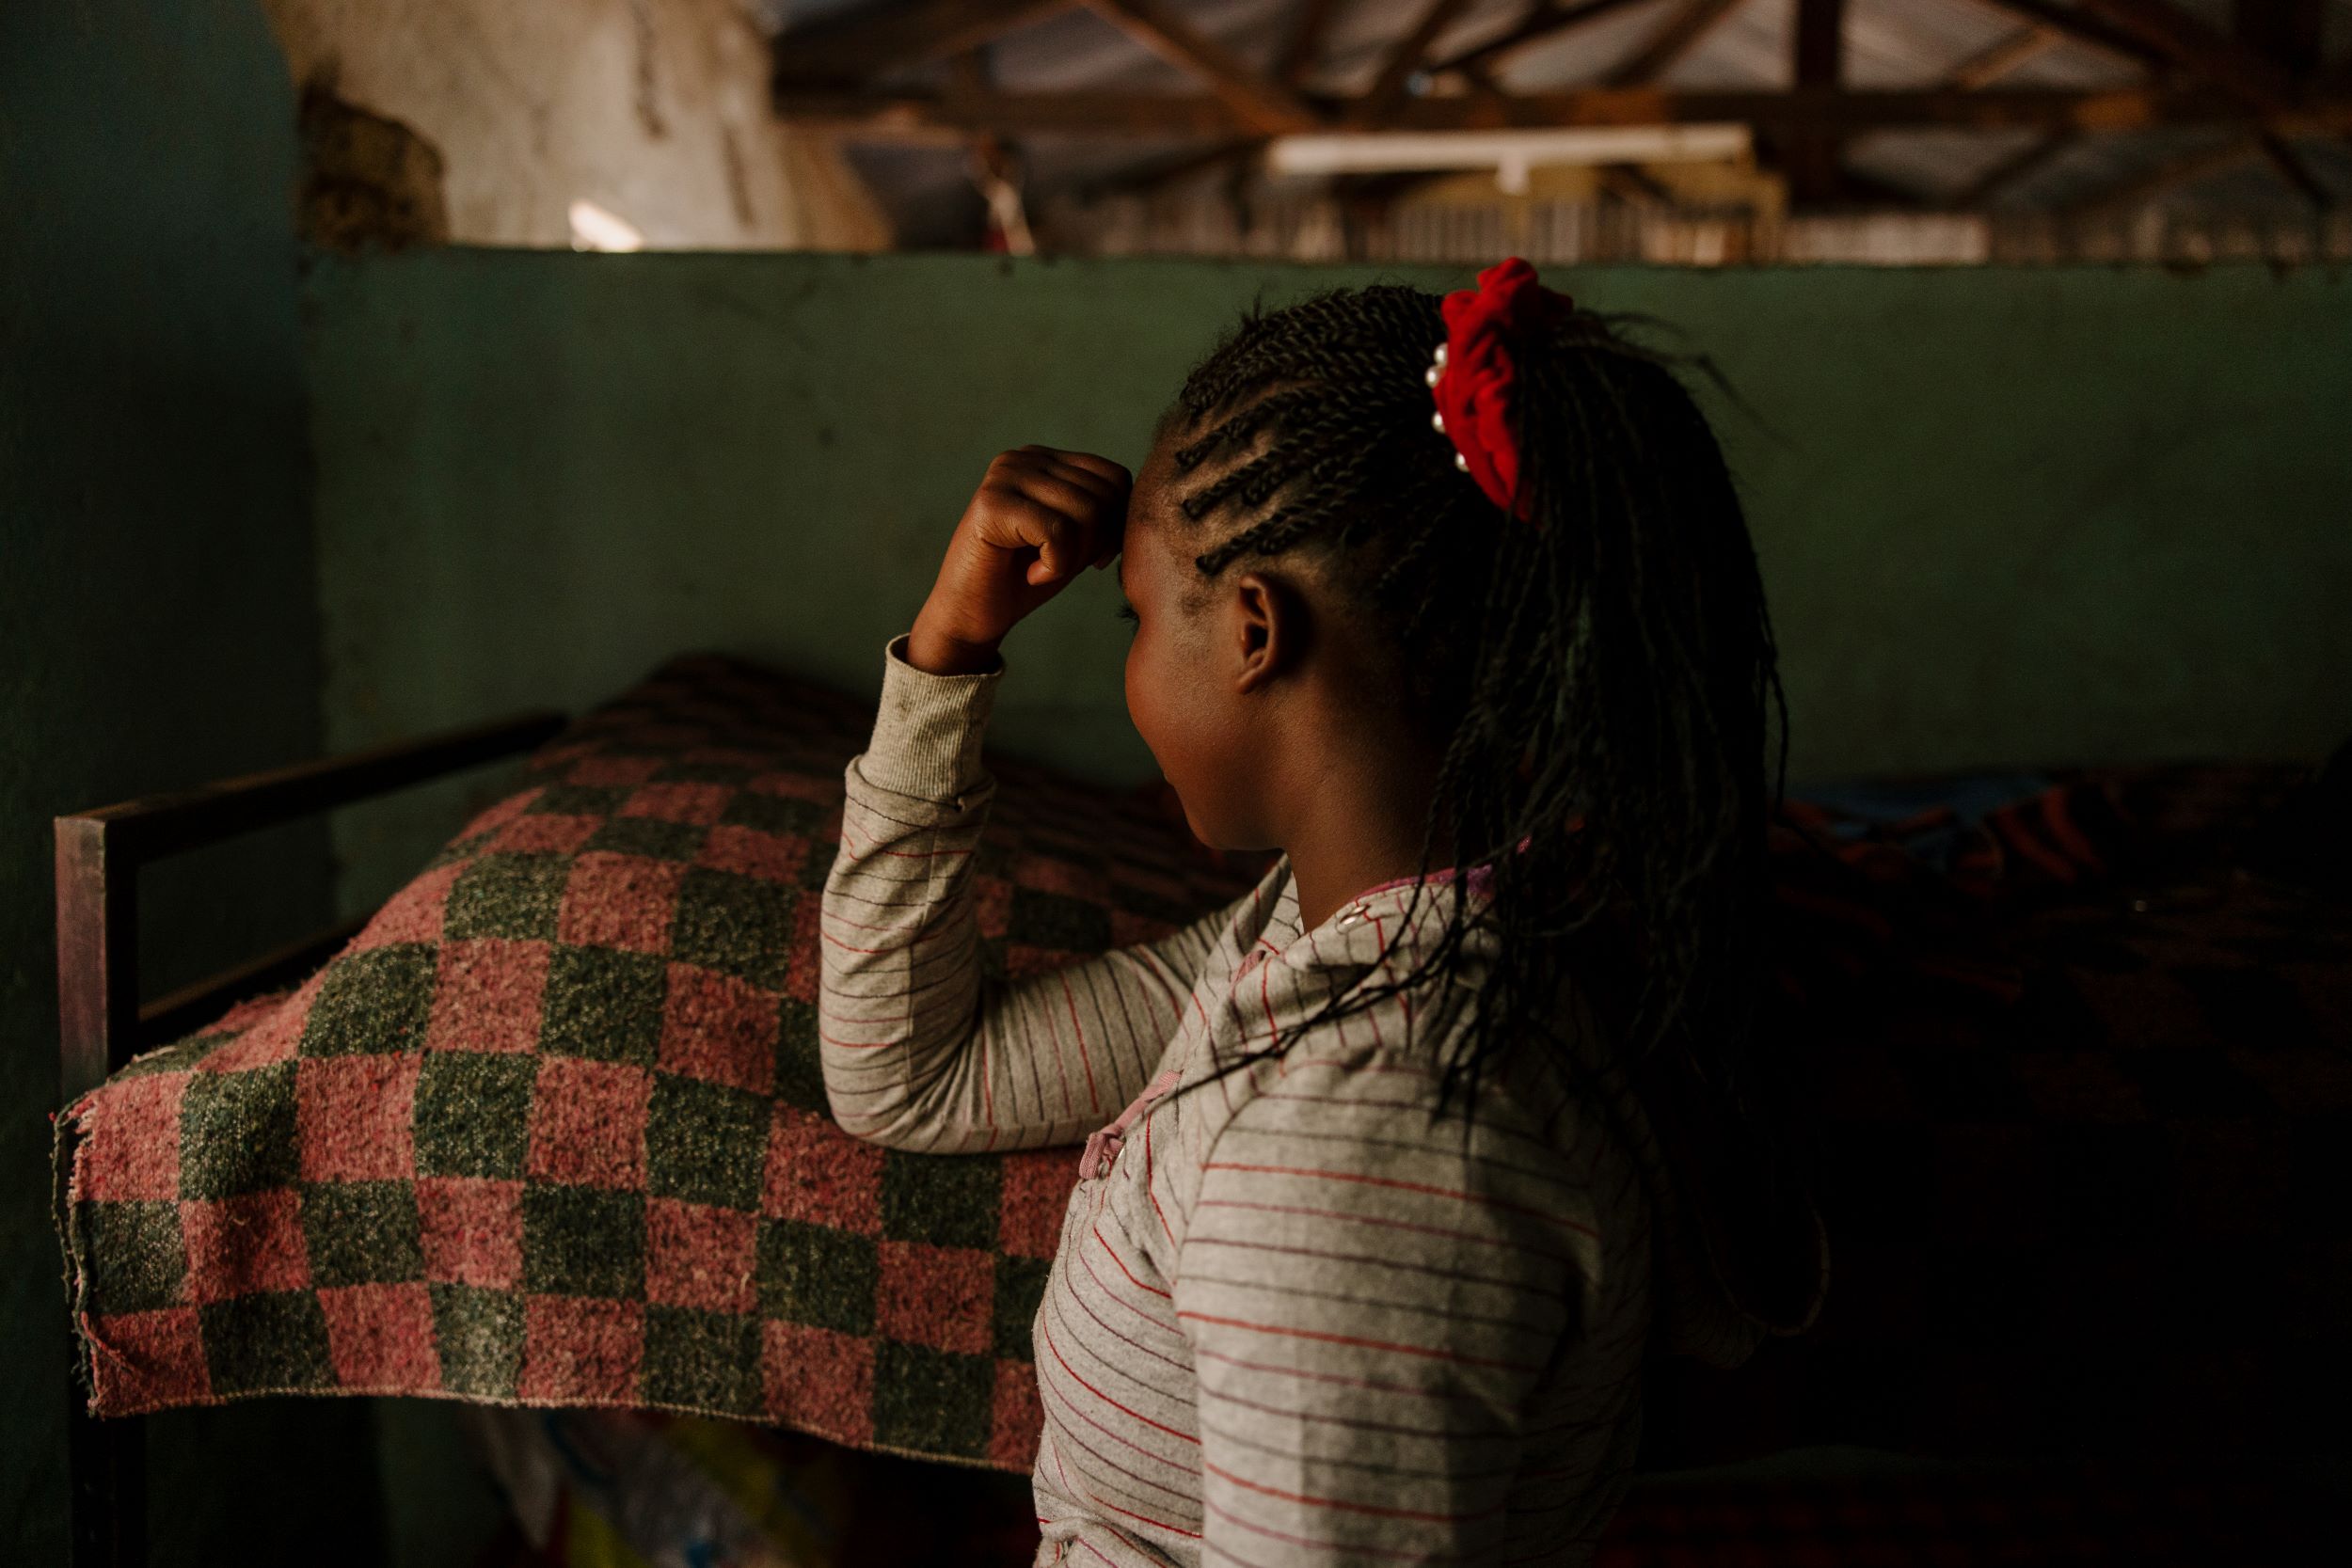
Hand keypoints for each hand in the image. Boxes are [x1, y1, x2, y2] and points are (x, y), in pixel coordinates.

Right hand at [907, 446, 1130, 675]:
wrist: (974, 615)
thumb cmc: (1027, 578)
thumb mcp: (1078, 539)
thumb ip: (1105, 512)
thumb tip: (1144, 499)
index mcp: (1047, 460)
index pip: (1116, 478)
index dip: (1116, 525)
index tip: (1093, 557)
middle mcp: (1024, 458)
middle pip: (1103, 497)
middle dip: (1095, 544)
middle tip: (1061, 566)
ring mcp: (1004, 476)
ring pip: (1084, 514)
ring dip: (1073, 558)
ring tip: (1045, 569)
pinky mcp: (991, 503)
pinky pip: (1057, 532)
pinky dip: (1054, 566)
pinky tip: (1032, 574)